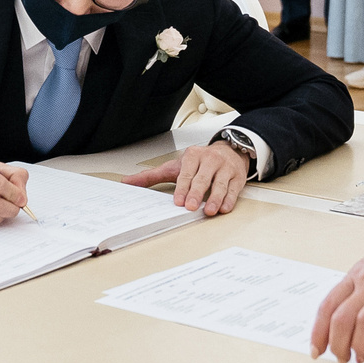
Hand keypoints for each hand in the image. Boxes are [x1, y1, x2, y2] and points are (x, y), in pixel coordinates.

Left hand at [120, 141, 250, 215]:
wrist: (229, 151)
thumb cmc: (199, 162)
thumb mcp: (175, 167)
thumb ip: (151, 176)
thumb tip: (126, 183)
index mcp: (193, 156)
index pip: (186, 172)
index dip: (182, 187)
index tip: (178, 200)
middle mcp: (210, 160)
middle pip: (202, 178)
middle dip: (196, 192)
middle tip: (190, 206)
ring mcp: (225, 168)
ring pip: (219, 184)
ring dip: (214, 198)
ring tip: (209, 211)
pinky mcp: (237, 177)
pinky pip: (233, 189)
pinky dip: (228, 199)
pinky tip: (223, 208)